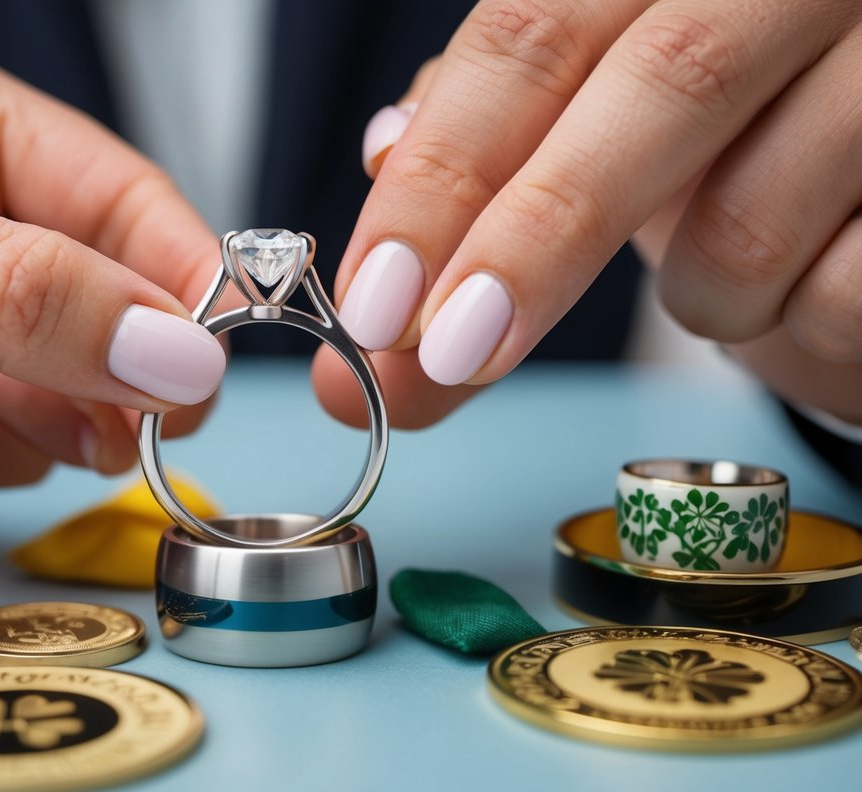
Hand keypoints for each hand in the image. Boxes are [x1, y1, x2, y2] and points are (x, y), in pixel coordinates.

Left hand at [317, 0, 861, 428]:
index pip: (530, 34)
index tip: (376, 302)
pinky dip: (795, 327)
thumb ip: (486, 151)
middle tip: (447, 358)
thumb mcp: (597, 110)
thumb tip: (377, 244)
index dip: (440, 177)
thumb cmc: (733, 134)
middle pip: (655, 91)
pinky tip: (811, 282)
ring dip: (702, 299)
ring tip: (725, 277)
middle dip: (529, 247)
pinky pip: (841, 294)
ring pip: (751, 223)